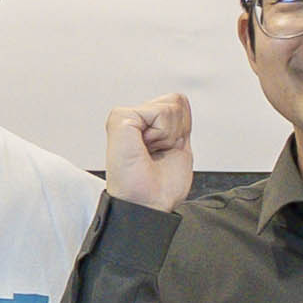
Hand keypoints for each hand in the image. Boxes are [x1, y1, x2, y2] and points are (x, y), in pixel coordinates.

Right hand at [105, 93, 194, 212]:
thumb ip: (179, 122)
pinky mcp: (121, 118)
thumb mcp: (179, 148)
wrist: (147, 204)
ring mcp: (125, 118)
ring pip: (170, 107)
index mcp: (146, 127)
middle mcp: (133, 120)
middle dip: (177, 130)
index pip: (177, 103)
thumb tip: (180, 98)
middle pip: (175, 101)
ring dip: (169, 135)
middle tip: (158, 153)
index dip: (181, 129)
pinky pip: (160, 112)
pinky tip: (146, 147)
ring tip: (152, 152)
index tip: (166, 152)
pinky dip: (162, 134)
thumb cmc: (158, 188)